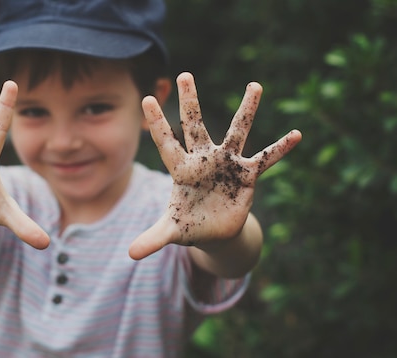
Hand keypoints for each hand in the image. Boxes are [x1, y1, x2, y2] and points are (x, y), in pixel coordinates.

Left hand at [129, 72, 300, 259]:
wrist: (214, 230)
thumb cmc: (188, 225)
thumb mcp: (170, 232)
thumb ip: (153, 238)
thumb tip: (131, 255)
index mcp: (181, 170)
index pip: (166, 143)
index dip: (157, 123)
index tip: (146, 98)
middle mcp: (203, 160)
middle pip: (195, 126)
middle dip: (190, 102)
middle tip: (184, 75)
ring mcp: (226, 164)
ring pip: (237, 131)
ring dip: (246, 109)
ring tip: (255, 84)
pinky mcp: (247, 175)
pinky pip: (266, 159)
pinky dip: (280, 149)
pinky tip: (296, 134)